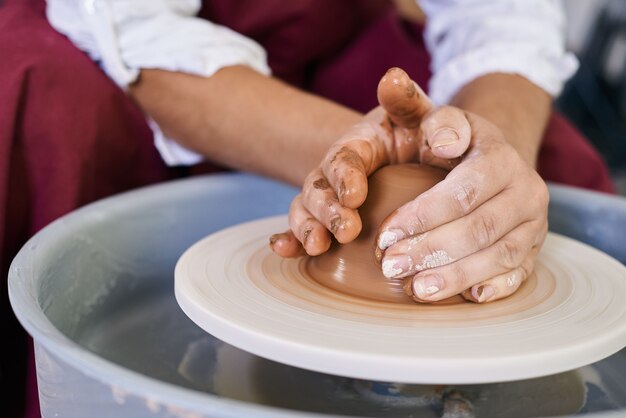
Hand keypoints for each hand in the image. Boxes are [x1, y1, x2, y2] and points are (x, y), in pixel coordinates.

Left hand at [270, 68, 547, 303]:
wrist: (491, 161)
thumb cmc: (451, 142)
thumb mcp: (432, 118)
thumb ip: (412, 105)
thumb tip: (401, 94)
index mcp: (499, 156)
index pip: (463, 191)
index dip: (423, 216)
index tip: (384, 235)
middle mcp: (525, 189)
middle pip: (480, 227)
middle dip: (433, 250)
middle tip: (390, 267)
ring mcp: (534, 222)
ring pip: (500, 255)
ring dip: (457, 276)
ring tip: (417, 290)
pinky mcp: (534, 248)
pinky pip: (520, 272)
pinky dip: (495, 286)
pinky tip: (467, 297)